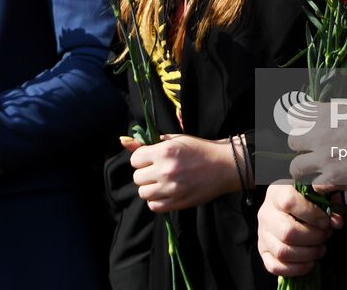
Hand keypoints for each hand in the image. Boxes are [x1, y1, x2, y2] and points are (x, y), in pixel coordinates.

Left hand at [122, 133, 238, 211]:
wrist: (224, 166)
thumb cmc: (198, 149)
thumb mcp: (175, 140)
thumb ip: (147, 142)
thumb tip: (122, 140)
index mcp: (165, 151)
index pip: (135, 159)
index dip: (142, 159)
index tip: (151, 159)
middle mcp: (166, 170)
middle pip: (137, 177)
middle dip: (145, 173)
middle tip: (158, 170)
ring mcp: (171, 188)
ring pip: (143, 193)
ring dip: (150, 188)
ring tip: (162, 182)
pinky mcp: (177, 202)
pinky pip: (153, 206)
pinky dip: (156, 200)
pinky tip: (166, 192)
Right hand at [257, 182, 342, 277]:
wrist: (287, 208)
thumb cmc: (304, 199)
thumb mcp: (317, 193)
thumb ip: (329, 202)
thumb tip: (336, 221)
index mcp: (277, 192)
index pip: (289, 202)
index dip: (311, 213)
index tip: (325, 221)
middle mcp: (266, 213)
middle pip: (287, 232)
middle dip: (313, 238)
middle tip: (326, 235)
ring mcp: (262, 234)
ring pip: (282, 252)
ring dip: (307, 254)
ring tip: (320, 248)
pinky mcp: (263, 251)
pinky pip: (275, 267)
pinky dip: (296, 269)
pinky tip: (310, 262)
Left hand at [286, 99, 346, 191]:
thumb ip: (332, 112)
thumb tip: (323, 114)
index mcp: (324, 113)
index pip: (295, 115)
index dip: (299, 123)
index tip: (304, 128)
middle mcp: (319, 134)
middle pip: (292, 140)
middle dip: (301, 146)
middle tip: (311, 150)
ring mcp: (323, 158)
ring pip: (295, 167)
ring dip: (304, 169)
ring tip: (313, 171)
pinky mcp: (332, 178)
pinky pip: (313, 185)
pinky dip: (319, 185)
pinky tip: (328, 182)